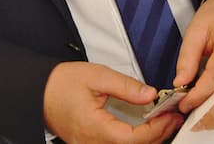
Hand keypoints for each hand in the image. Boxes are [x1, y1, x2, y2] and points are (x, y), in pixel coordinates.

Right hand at [43, 61, 182, 143]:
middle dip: (159, 135)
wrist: (38, 93)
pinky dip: (137, 141)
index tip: (171, 114)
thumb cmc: (62, 84)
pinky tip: (146, 128)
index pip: (134, 139)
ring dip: (149, 140)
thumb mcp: (97, 76)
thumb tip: (150, 95)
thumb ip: (125, 86)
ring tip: (165, 122)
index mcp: (95, 129)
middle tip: (174, 117)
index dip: (158, 129)